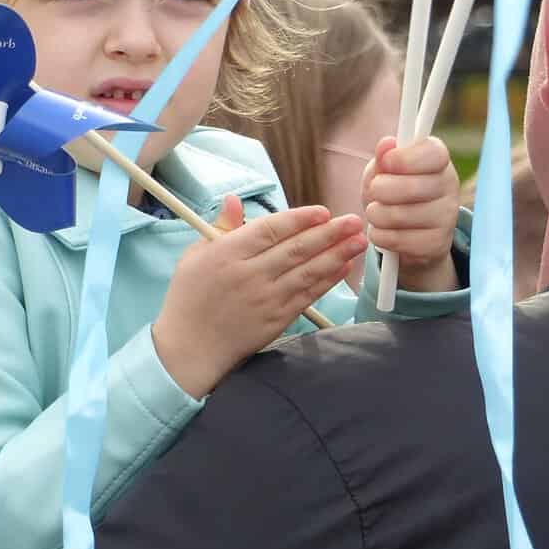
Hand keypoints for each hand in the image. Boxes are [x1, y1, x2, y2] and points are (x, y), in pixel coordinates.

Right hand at [152, 195, 366, 397]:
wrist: (190, 348)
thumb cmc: (189, 297)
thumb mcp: (195, 256)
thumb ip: (222, 227)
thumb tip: (235, 199)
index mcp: (227, 253)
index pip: (271, 230)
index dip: (300, 219)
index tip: (323, 212)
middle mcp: (249, 275)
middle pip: (296, 249)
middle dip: (330, 233)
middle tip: (355, 221)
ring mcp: (265, 299)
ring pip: (307, 272)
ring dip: (337, 255)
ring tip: (359, 241)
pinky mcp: (276, 320)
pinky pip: (307, 296)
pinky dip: (327, 281)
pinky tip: (344, 267)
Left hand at [361, 135, 460, 292]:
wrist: (409, 231)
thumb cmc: (394, 190)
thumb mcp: (384, 170)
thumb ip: (383, 158)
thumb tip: (386, 144)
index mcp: (439, 159)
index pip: (432, 154)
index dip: (404, 159)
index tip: (385, 162)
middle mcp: (449, 186)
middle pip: (411, 187)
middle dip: (381, 189)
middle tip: (374, 191)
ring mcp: (447, 217)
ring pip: (400, 216)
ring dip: (376, 214)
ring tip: (375, 212)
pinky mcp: (437, 243)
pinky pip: (398, 240)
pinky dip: (380, 236)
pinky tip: (381, 231)